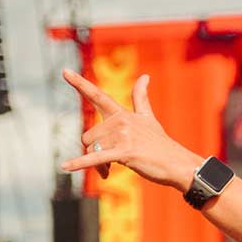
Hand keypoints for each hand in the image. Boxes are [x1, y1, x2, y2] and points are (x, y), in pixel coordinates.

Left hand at [60, 69, 203, 190]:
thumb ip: (141, 98)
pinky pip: (96, 158)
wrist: (177, 164)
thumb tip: (145, 76)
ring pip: (92, 150)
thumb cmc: (161, 144)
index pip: (98, 96)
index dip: (80, 84)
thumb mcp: (149, 118)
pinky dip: (79, 164)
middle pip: (88, 137)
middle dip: (94, 152)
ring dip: (98, 164)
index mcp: (122, 114)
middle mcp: (120, 121)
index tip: (64, 72)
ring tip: (110, 170)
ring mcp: (122, 136)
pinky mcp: (124, 152)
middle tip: (108, 163)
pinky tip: (64, 167)